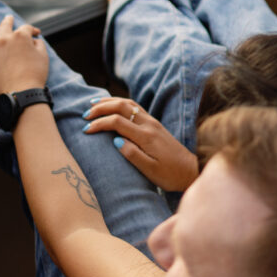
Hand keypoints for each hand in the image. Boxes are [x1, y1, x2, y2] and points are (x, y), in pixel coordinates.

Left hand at [0, 14, 48, 94]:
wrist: (22, 92)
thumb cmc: (35, 74)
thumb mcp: (43, 56)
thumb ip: (38, 44)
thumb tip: (33, 40)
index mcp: (20, 36)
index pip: (26, 28)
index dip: (32, 30)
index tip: (36, 34)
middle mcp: (5, 39)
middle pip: (5, 26)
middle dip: (8, 21)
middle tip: (8, 18)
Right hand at [83, 97, 198, 191]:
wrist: (191, 170)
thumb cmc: (170, 174)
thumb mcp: (151, 171)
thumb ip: (132, 155)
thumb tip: (115, 140)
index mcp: (146, 136)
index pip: (117, 122)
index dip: (99, 123)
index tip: (85, 129)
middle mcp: (149, 124)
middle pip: (121, 107)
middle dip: (101, 108)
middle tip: (85, 114)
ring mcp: (152, 122)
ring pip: (128, 104)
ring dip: (110, 102)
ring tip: (93, 104)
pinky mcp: (154, 124)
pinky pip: (134, 107)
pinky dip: (120, 103)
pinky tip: (113, 106)